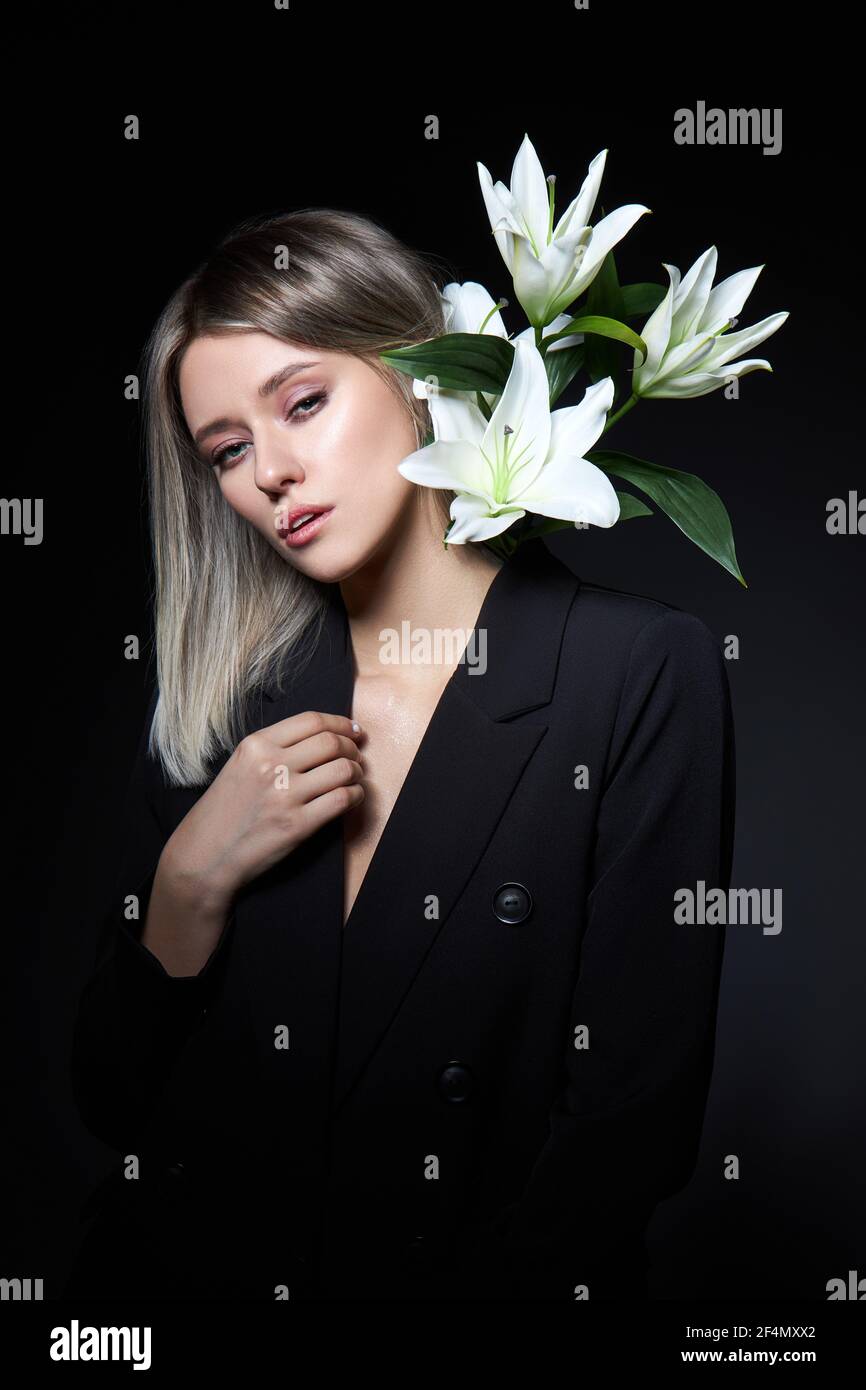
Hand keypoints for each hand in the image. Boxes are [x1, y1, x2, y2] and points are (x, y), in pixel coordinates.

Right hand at [160, 710, 364, 911]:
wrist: (204, 856)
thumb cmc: (224, 812)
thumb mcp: (240, 766)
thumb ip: (274, 749)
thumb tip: (322, 738)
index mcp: (256, 745)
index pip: (312, 720)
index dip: (341, 723)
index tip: (354, 730)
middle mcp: (270, 765)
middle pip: (332, 742)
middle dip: (352, 748)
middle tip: (357, 757)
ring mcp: (285, 795)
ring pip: (343, 769)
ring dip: (357, 772)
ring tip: (354, 779)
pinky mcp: (298, 824)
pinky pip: (342, 800)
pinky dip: (355, 796)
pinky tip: (351, 798)